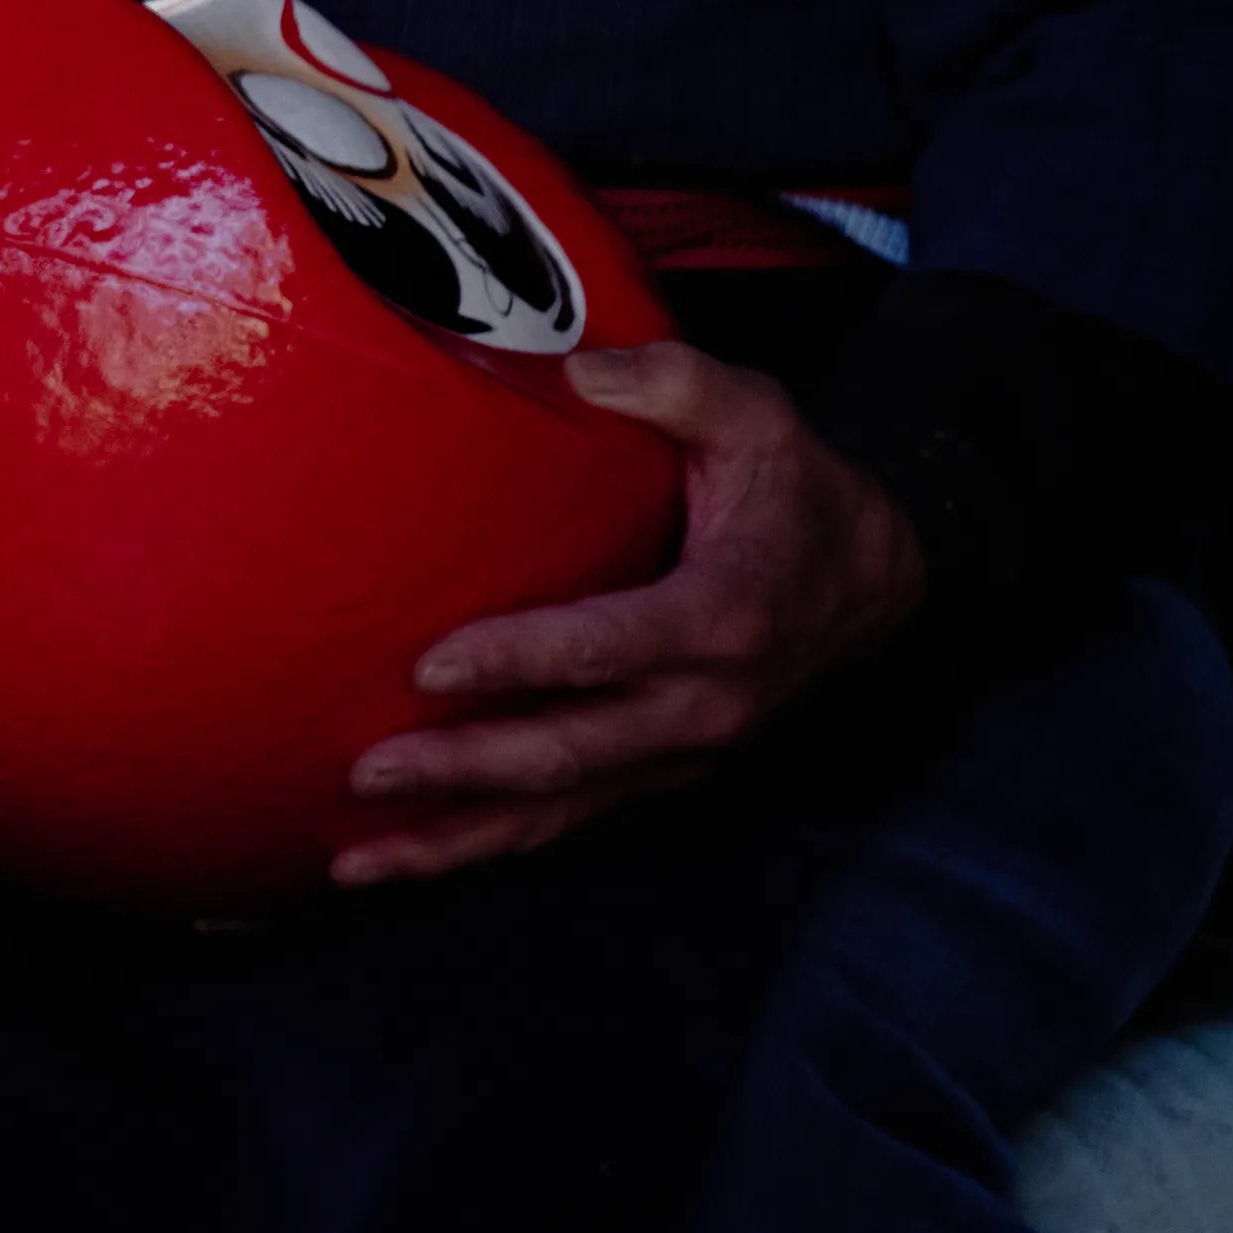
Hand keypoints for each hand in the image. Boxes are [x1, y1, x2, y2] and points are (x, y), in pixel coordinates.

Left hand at [327, 340, 925, 887]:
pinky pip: (567, 819)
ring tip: (357, 861)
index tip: (429, 665)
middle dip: (462, 771)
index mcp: (722, 617)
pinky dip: (486, 845)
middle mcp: (702, 705)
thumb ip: (673, 382)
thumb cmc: (793, 485)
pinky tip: (406, 859)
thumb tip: (581, 371)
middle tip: (364, 772)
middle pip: (568, 755)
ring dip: (457, 840)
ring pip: (559, 812)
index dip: (520, 660)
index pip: (608, 649)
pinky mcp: (657, 771)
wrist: (875, 579)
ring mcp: (679, 752)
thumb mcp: (756, 412)